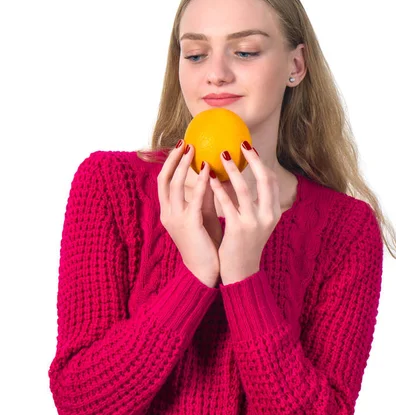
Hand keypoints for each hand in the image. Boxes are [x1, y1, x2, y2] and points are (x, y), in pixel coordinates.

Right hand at [157, 142, 220, 287]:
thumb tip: (212, 172)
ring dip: (183, 166)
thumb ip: (203, 195)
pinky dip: (201, 182)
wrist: (205, 271)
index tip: (180, 146)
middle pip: (164, 180)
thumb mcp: (202, 214)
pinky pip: (193, 198)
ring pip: (174, 186)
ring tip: (194, 151)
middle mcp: (167, 214)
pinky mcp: (189, 225)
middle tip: (184, 143)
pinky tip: (210, 170)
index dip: (169, 163)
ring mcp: (175, 219)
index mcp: (168, 211)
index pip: (163, 182)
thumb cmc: (205, 242)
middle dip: (172, 160)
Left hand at [209, 142, 281, 283]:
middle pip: (265, 179)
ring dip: (232, 170)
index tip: (250, 148)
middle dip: (253, 159)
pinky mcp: (238, 229)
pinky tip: (209, 178)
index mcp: (274, 212)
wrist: (241, 272)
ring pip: (245, 189)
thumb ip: (253, 203)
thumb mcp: (255, 222)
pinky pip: (228, 204)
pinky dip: (218, 189)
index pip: (272, 181)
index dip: (261, 163)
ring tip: (221, 155)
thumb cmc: (244, 244)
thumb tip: (238, 178)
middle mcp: (268, 215)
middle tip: (240, 144)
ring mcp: (254, 223)